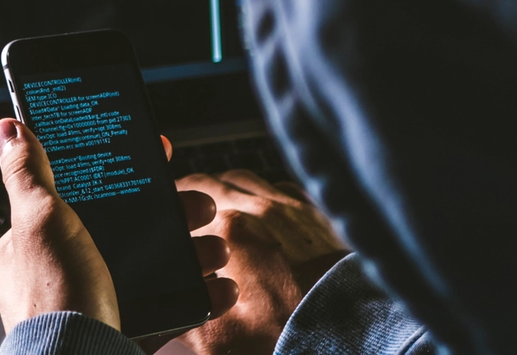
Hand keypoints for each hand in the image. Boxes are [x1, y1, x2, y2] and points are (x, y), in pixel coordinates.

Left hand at [0, 119, 238, 346]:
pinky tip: (221, 287)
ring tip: (216, 250)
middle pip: (124, 229)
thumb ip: (27, 173)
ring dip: (193, 254)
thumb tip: (6, 129)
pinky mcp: (123, 331)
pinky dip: (199, 297)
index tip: (156, 159)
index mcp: (31, 245)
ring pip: (152, 267)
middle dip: (172, 216)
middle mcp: (60, 273)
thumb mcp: (39, 222)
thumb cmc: (53, 300)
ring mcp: (94, 303)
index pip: (78, 194)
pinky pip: (169, 309)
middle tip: (201, 206)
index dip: (118, 174)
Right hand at [176, 170, 349, 354]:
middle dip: (194, 188)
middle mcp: (258, 208)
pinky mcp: (315, 211)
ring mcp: (289, 206)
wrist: (348, 325)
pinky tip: (264, 206)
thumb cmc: (288, 330)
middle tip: (184, 197)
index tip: (168, 207)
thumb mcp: (216, 338)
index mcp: (228, 229)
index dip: (172, 203)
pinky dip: (266, 191)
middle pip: (213, 181)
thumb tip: (170, 308)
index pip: (186, 198)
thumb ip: (184, 317)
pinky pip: (282, 186)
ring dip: (228, 184)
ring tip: (220, 197)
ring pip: (246, 178)